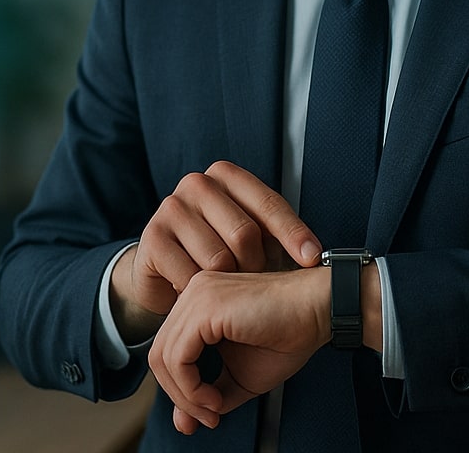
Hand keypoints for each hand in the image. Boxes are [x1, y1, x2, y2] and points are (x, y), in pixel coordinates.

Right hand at [110, 161, 321, 343]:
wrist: (164, 272)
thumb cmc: (217, 250)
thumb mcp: (249, 238)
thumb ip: (276, 237)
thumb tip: (316, 256)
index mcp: (226, 175)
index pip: (268, 203)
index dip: (293, 234)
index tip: (312, 260)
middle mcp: (197, 184)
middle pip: (244, 233)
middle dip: (255, 267)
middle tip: (254, 283)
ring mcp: (171, 208)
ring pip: (218, 259)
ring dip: (228, 284)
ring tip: (226, 289)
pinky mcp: (152, 238)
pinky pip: (190, 276)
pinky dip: (201, 294)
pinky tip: (199, 294)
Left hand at [148, 267, 328, 433]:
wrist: (318, 310)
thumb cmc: (288, 336)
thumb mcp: (240, 377)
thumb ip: (208, 396)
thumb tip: (183, 424)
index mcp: (197, 306)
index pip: (168, 353)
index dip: (181, 390)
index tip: (209, 413)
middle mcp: (191, 295)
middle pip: (159, 356)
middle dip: (180, 397)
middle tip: (209, 417)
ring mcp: (196, 296)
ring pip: (163, 358)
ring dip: (186, 396)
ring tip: (215, 408)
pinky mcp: (205, 306)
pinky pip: (178, 357)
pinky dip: (191, 387)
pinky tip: (215, 397)